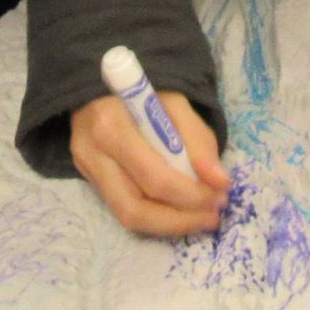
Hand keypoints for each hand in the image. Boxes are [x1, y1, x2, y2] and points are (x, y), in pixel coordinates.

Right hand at [70, 93, 232, 237]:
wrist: (101, 85)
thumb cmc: (144, 91)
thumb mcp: (176, 103)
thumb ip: (199, 141)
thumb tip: (219, 182)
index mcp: (112, 126)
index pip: (154, 177)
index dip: (191, 194)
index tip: (222, 194)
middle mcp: (93, 155)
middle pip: (135, 208)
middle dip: (180, 219)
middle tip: (213, 215)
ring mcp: (88, 171)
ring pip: (127, 217)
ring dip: (170, 225)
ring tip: (201, 218)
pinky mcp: (91, 181)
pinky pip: (124, 210)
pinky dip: (157, 217)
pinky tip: (181, 211)